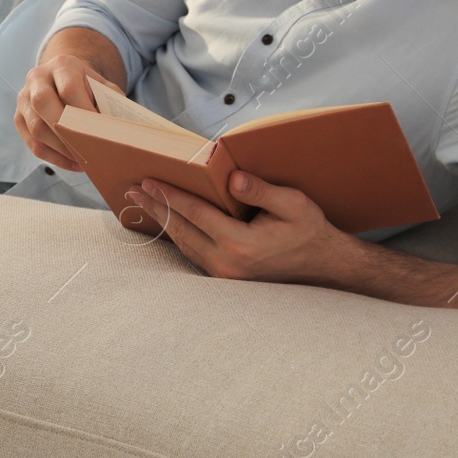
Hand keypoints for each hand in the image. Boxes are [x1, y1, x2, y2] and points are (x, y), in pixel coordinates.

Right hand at [14, 54, 123, 171]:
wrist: (64, 79)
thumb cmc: (88, 87)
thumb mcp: (103, 87)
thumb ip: (110, 103)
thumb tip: (116, 131)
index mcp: (61, 65)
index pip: (69, 89)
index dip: (85, 113)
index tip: (102, 132)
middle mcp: (38, 78)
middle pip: (44, 104)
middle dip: (68, 131)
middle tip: (90, 150)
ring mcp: (24, 98)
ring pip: (37, 128)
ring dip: (62, 149)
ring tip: (84, 162)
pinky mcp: (19, 118)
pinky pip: (33, 143)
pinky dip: (54, 158)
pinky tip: (73, 164)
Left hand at [124, 169, 354, 282]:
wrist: (323, 267)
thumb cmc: (308, 231)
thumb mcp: (293, 204)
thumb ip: (260, 191)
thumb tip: (231, 179)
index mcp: (241, 244)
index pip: (195, 213)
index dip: (170, 196)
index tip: (149, 181)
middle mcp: (227, 264)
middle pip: (181, 230)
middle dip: (155, 207)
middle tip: (133, 190)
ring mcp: (224, 275)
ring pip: (183, 244)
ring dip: (162, 221)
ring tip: (143, 202)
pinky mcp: (224, 278)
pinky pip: (193, 253)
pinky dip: (177, 234)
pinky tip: (168, 221)